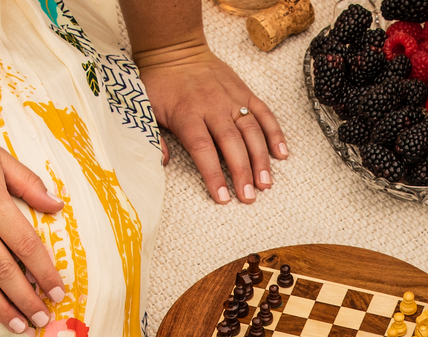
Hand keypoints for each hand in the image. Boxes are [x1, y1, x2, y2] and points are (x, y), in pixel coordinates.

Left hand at [137, 43, 286, 203]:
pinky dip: (275, 133)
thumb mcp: (145, 108)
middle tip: (249, 196)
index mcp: (187, 114)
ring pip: (251, 131)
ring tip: (266, 183)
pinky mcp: (244, 92)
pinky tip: (281, 154)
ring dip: (261, 158)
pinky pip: (264, 113)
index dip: (213, 174)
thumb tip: (163, 162)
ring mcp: (232, 98)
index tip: (222, 197)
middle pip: (232, 143)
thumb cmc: (159, 83)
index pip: (203, 149)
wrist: (174, 48)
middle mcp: (213, 106)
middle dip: (242, 172)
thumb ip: (154, 137)